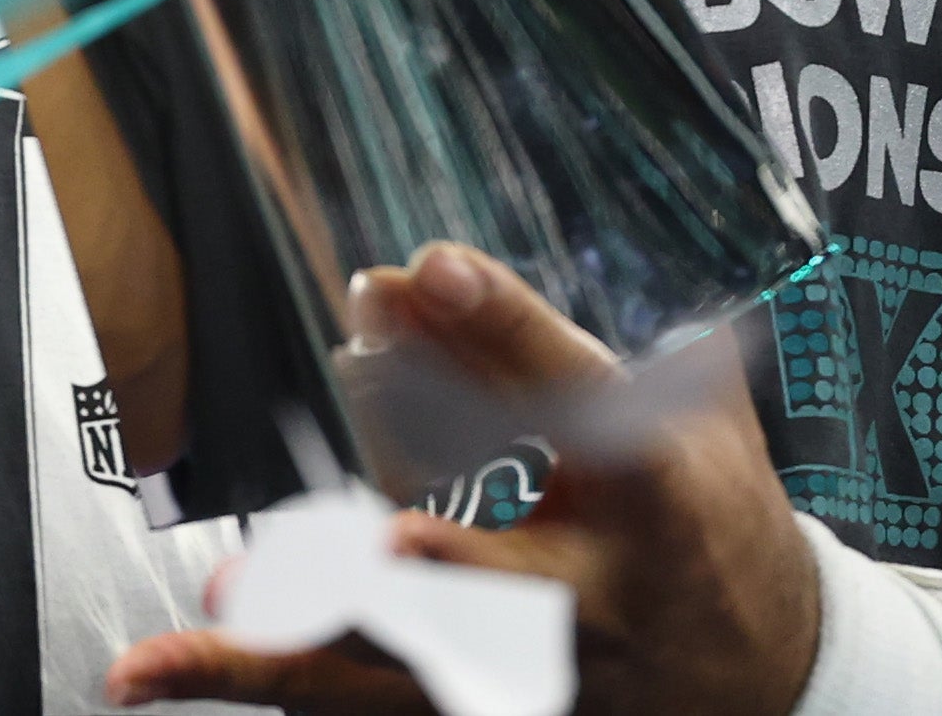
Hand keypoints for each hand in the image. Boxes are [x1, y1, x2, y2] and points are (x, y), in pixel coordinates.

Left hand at [107, 244, 825, 715]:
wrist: (777, 675)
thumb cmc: (712, 514)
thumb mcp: (675, 414)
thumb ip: (542, 345)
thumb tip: (426, 272)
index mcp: (658, 495)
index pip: (576, 402)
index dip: (504, 329)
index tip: (427, 270)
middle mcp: (602, 597)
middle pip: (507, 581)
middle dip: (437, 567)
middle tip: (378, 543)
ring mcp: (547, 674)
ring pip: (412, 670)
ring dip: (304, 647)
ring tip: (219, 607)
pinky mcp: (497, 714)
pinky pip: (364, 704)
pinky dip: (268, 680)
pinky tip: (163, 668)